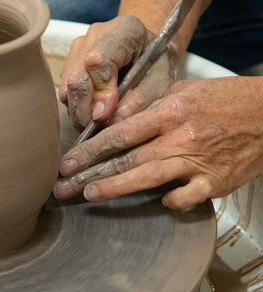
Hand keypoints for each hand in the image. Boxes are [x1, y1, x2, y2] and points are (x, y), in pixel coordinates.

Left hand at [53, 77, 262, 208]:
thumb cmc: (227, 100)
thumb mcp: (184, 91)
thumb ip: (150, 107)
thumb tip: (117, 121)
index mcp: (170, 112)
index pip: (120, 133)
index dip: (89, 149)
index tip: (69, 161)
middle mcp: (180, 137)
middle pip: (126, 159)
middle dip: (90, 174)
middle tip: (65, 186)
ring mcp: (198, 162)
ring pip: (147, 178)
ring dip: (114, 188)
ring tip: (89, 195)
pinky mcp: (216, 182)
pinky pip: (184, 197)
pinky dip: (167, 200)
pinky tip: (155, 200)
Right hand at [59, 15, 177, 130]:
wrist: (147, 47)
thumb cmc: (156, 62)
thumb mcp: (160, 82)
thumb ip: (140, 100)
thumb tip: (112, 122)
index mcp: (125, 30)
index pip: (99, 60)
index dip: (100, 92)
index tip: (105, 114)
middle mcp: (96, 34)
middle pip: (76, 78)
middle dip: (85, 111)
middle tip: (99, 128)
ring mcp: (78, 46)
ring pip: (66, 88)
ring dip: (79, 112)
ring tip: (98, 121)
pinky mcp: (69, 60)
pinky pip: (65, 91)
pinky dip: (76, 107)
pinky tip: (93, 110)